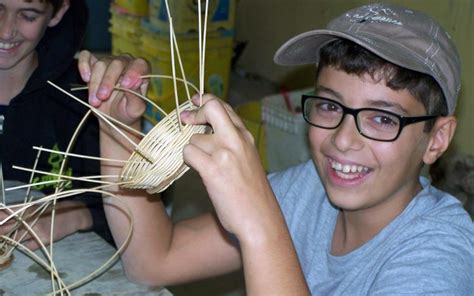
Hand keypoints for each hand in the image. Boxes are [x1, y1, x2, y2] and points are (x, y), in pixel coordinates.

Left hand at [0, 200, 91, 250]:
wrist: (73, 215)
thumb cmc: (53, 210)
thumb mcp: (35, 207)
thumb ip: (19, 213)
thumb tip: (2, 219)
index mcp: (27, 208)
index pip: (4, 213)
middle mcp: (30, 218)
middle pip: (6, 228)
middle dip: (1, 232)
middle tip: (2, 234)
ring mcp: (36, 230)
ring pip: (15, 239)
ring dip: (12, 241)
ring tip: (14, 240)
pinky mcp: (43, 239)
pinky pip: (28, 247)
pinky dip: (26, 246)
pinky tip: (30, 243)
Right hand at [77, 50, 149, 125]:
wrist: (112, 117)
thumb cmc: (127, 112)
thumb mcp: (134, 110)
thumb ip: (136, 99)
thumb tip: (132, 85)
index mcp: (142, 72)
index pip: (140, 64)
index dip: (133, 72)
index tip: (125, 85)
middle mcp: (127, 63)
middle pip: (117, 63)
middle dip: (108, 81)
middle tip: (103, 97)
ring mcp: (110, 62)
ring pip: (101, 64)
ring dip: (95, 83)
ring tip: (95, 101)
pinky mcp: (93, 64)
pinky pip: (86, 56)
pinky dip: (84, 65)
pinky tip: (85, 78)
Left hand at [181, 94, 276, 239]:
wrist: (260, 219)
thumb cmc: (253, 195)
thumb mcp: (248, 161)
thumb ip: (233, 145)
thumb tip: (206, 134)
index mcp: (246, 137)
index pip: (224, 108)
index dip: (206, 102)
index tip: (195, 102)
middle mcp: (237, 140)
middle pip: (212, 108)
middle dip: (194, 112)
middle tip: (184, 119)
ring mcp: (225, 153)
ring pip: (194, 138)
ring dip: (191, 150)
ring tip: (201, 166)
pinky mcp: (213, 169)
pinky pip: (188, 153)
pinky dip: (186, 160)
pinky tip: (195, 170)